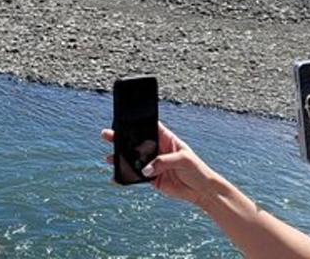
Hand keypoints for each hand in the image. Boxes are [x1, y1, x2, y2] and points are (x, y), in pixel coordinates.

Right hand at [102, 122, 219, 206]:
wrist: (202, 191)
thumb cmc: (197, 170)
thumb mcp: (184, 160)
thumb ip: (163, 162)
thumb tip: (146, 169)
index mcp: (166, 139)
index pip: (149, 127)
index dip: (137, 122)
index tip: (122, 119)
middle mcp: (157, 149)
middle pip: (136, 142)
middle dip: (121, 138)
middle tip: (107, 134)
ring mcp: (153, 164)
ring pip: (133, 159)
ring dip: (120, 157)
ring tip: (108, 157)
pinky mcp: (152, 178)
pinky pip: (136, 176)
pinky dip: (126, 176)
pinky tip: (117, 176)